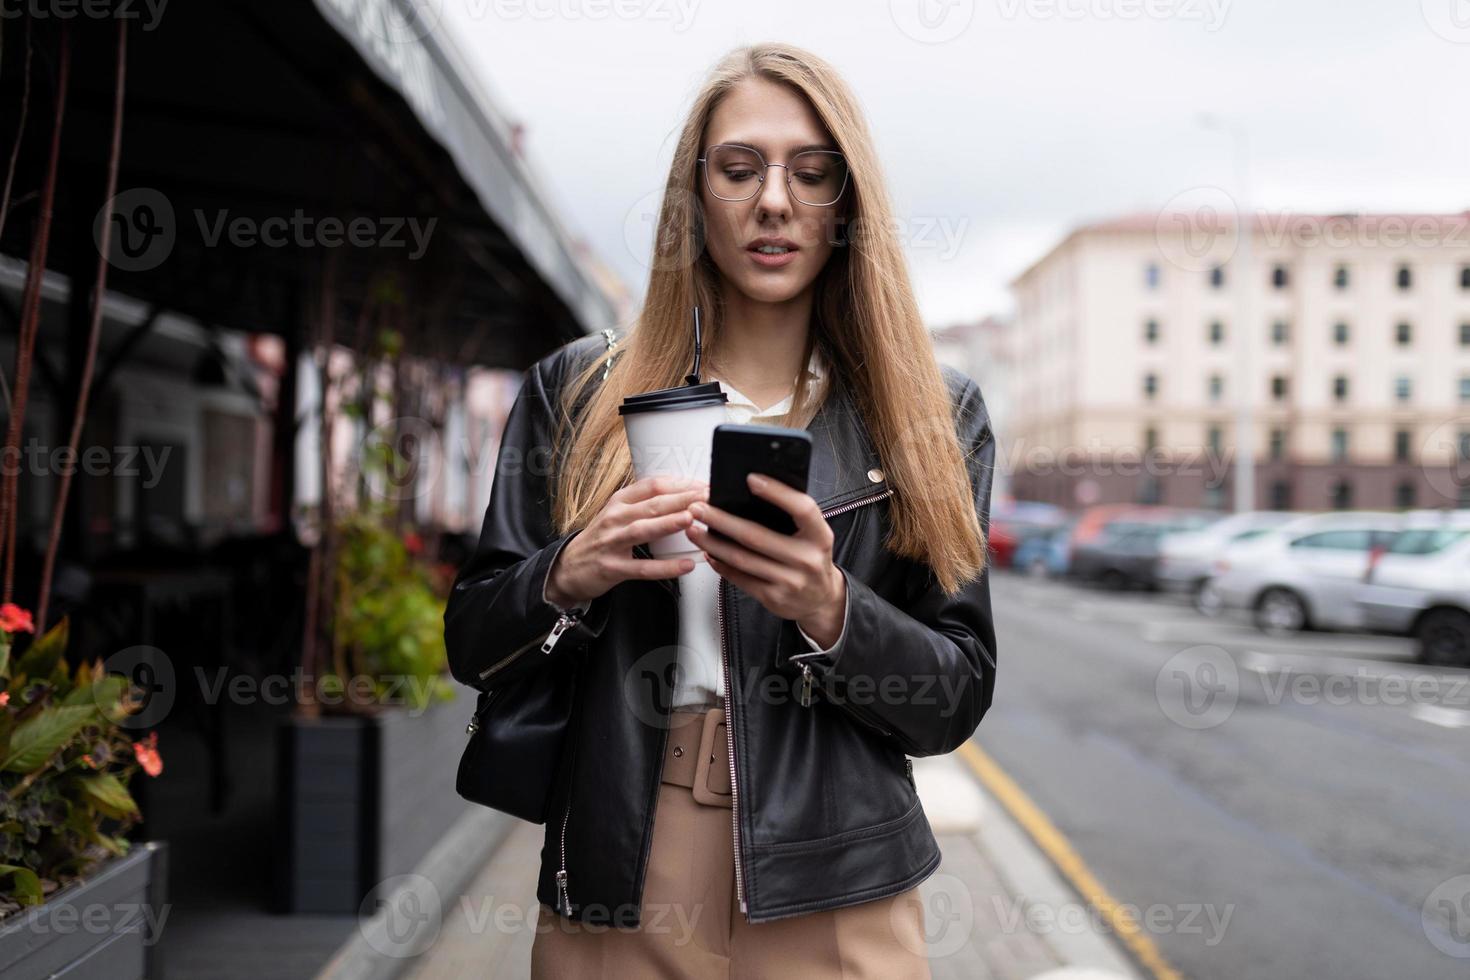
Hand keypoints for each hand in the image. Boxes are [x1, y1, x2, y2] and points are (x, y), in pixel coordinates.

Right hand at [546, 475, 707, 605]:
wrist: (567, 567)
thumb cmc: (600, 539)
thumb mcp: (617, 514)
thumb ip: (645, 505)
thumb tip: (683, 496)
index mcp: (620, 501)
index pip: (653, 486)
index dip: (681, 484)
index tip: (704, 485)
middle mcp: (615, 518)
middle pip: (652, 504)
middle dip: (683, 499)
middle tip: (708, 497)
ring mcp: (612, 542)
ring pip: (644, 529)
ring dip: (669, 523)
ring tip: (691, 518)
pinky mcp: (613, 568)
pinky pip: (643, 568)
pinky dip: (666, 567)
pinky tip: (685, 565)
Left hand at [686, 473, 844, 644]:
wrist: (821, 599)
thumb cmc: (812, 559)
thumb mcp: (814, 536)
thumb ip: (793, 518)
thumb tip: (752, 493)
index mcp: (820, 536)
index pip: (802, 508)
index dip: (777, 492)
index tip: (751, 479)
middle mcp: (806, 559)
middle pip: (756, 536)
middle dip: (721, 520)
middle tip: (699, 508)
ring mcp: (790, 581)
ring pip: (742, 558)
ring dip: (713, 543)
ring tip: (694, 529)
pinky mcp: (773, 598)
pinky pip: (740, 578)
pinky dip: (721, 564)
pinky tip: (709, 552)